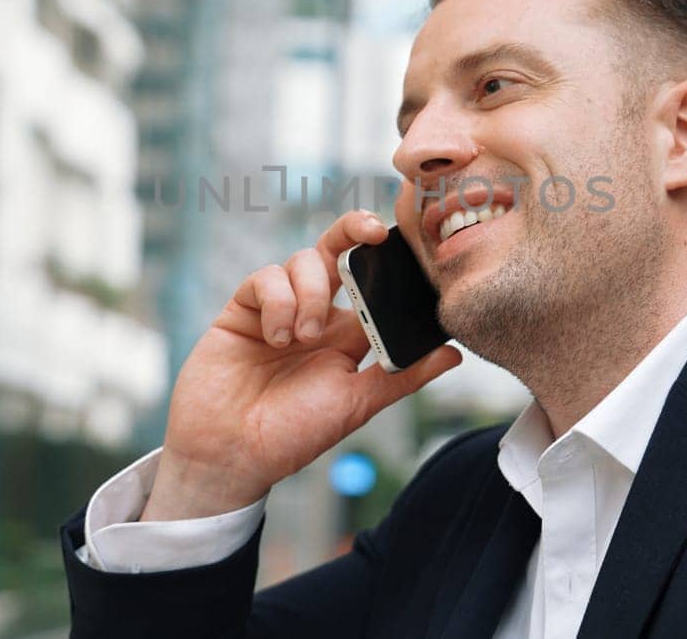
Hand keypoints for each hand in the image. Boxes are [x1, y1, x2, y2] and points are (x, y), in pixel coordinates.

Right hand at [141, 210, 462, 521]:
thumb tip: (455, 355)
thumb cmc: (292, 435)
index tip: (403, 246)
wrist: (230, 455)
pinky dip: (277, 301)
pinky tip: (276, 338)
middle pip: (336, 251)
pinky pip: (264, 278)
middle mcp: (314, 314)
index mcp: (346, 335)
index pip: (371, 281)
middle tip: (372, 233)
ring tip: (303, 338)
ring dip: (309, 293)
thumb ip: (402, 376)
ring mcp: (276, 308)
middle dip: (353, 230)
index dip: (385, 259)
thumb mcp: (357, 405)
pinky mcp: (242, 309)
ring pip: (302, 260)